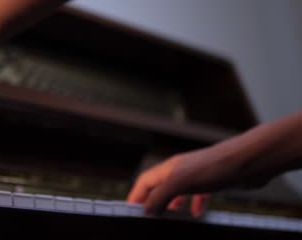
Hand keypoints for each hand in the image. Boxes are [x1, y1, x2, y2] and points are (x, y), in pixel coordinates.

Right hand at [127, 144, 271, 216]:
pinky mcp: (212, 181)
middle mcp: (180, 170)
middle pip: (160, 187)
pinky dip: (194, 205)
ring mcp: (196, 175)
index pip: (145, 182)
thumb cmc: (215, 166)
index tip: (130, 211)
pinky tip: (197, 214)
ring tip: (170, 218)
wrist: (248, 161)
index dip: (136, 196)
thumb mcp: (181, 182)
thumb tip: (147, 210)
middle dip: (153, 202)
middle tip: (149, 218)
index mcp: (169, 168)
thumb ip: (161, 195)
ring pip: (178, 191)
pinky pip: (198, 194)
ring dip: (172, 205)